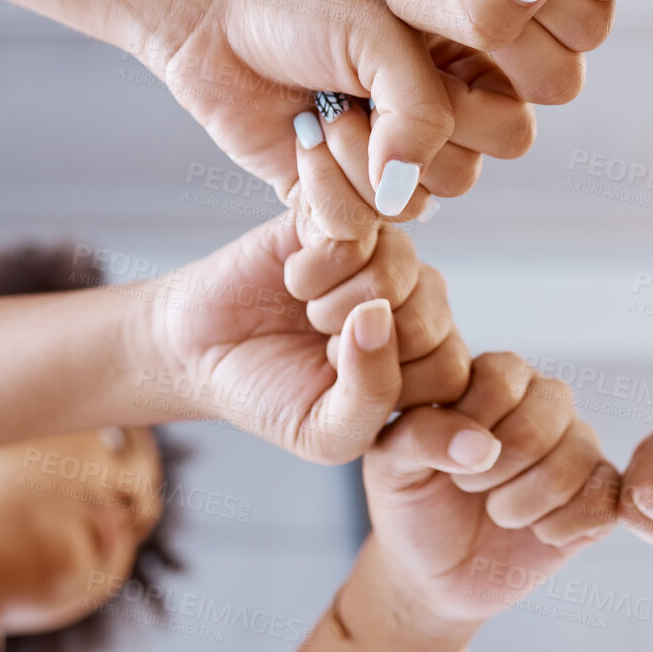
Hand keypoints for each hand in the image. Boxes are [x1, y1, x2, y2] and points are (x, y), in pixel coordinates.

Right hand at [143, 122, 470, 460]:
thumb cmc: (271, 396)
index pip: (450, 370)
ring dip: (333, 303)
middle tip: (318, 343)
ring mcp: (387, 258)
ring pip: (397, 271)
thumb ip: (372, 396)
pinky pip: (356, 229)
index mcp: (428, 362)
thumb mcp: (326, 432)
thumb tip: (381, 318)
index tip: (339, 388)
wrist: (202, 351)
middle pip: (428, 318)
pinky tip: (294, 277)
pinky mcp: (347, 219)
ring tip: (307, 309)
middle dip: (356, 342)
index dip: (389, 382)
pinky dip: (315, 265)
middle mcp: (419, 305)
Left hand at [153, 0, 534, 219]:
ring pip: (405, 210)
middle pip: (460, 179)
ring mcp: (386, 168)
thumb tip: (408, 184)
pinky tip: (300, 149)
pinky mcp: (337, 200)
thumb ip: (422, 110)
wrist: (211, 29)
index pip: (510, 132)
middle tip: (347, 97)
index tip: (411, 76)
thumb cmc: (298, 15)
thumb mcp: (378, 38)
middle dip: (395, 142)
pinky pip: (355, 230)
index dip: (465, 117)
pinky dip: (323, 195)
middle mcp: (433, 128)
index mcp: (464, 78)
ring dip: (351, 167)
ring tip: (317, 119)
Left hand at [360, 353, 620, 631]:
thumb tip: (481, 445)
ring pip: (575, 461)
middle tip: (470, 490)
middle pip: (542, 421)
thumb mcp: (390, 465)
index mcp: (496, 376)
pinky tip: (535, 532)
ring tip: (499, 513)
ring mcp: (579, 445)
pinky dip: (558, 528)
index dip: (468, 430)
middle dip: (495, 472)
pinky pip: (602, 500)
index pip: (500, 380)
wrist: (432, 571)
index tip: (444, 460)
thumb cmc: (412, 504)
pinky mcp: (600, 493)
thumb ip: (420, 435)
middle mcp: (545, 401)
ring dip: (523, 504)